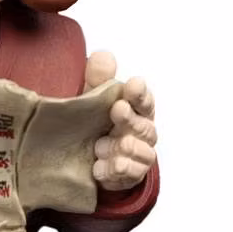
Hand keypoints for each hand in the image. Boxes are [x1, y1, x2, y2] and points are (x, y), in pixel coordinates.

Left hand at [85, 51, 157, 191]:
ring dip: (122, 148)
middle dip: (131, 118)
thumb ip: (98, 79)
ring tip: (100, 146)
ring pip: (141, 152)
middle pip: (144, 126)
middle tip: (117, 110)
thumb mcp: (92, 99)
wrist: (88, 160)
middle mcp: (142, 132)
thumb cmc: (95, 123)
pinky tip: (99, 168)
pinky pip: (129, 175)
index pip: (144, 101)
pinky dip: (114, 171)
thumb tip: (103, 56)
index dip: (141, 93)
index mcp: (136, 110)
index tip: (133, 84)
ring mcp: (138, 155)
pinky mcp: (129, 176)